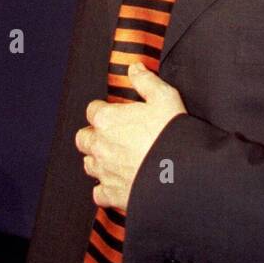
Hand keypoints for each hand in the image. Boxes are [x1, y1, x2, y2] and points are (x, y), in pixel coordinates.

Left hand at [74, 60, 186, 211]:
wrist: (180, 174)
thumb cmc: (171, 134)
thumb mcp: (164, 97)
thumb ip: (145, 81)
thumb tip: (134, 68)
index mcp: (107, 120)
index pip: (92, 110)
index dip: (103, 109)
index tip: (114, 112)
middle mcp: (100, 146)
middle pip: (83, 138)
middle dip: (93, 134)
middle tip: (112, 134)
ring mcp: (104, 171)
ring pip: (88, 164)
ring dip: (97, 159)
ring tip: (115, 157)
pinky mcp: (112, 194)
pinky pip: (98, 192)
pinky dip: (105, 188)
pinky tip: (118, 181)